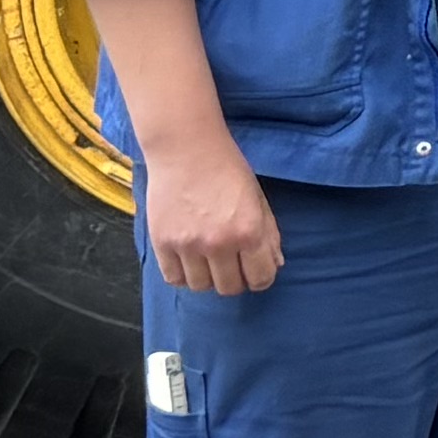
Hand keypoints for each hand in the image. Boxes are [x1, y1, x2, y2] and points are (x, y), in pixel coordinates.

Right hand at [145, 137, 282, 296]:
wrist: (186, 149)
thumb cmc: (227, 169)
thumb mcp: (258, 199)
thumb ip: (269, 234)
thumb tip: (276, 264)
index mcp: (249, 231)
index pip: (260, 278)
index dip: (261, 278)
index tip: (256, 272)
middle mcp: (219, 243)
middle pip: (229, 288)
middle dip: (235, 280)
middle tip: (232, 265)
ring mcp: (188, 245)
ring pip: (200, 286)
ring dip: (208, 278)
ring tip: (208, 259)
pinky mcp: (162, 243)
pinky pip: (174, 278)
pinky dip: (183, 274)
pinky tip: (189, 259)